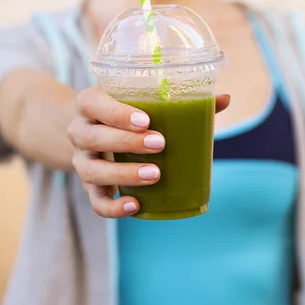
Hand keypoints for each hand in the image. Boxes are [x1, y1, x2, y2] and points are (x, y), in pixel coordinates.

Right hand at [68, 86, 229, 218]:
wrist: (91, 129)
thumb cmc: (125, 111)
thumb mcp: (139, 99)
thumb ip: (178, 100)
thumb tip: (225, 98)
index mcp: (90, 103)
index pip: (94, 105)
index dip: (117, 113)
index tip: (146, 120)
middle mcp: (79, 130)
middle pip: (93, 137)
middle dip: (126, 142)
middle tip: (160, 144)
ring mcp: (82, 160)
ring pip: (92, 171)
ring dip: (123, 174)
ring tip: (155, 174)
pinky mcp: (88, 186)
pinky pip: (95, 201)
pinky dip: (113, 207)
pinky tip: (136, 205)